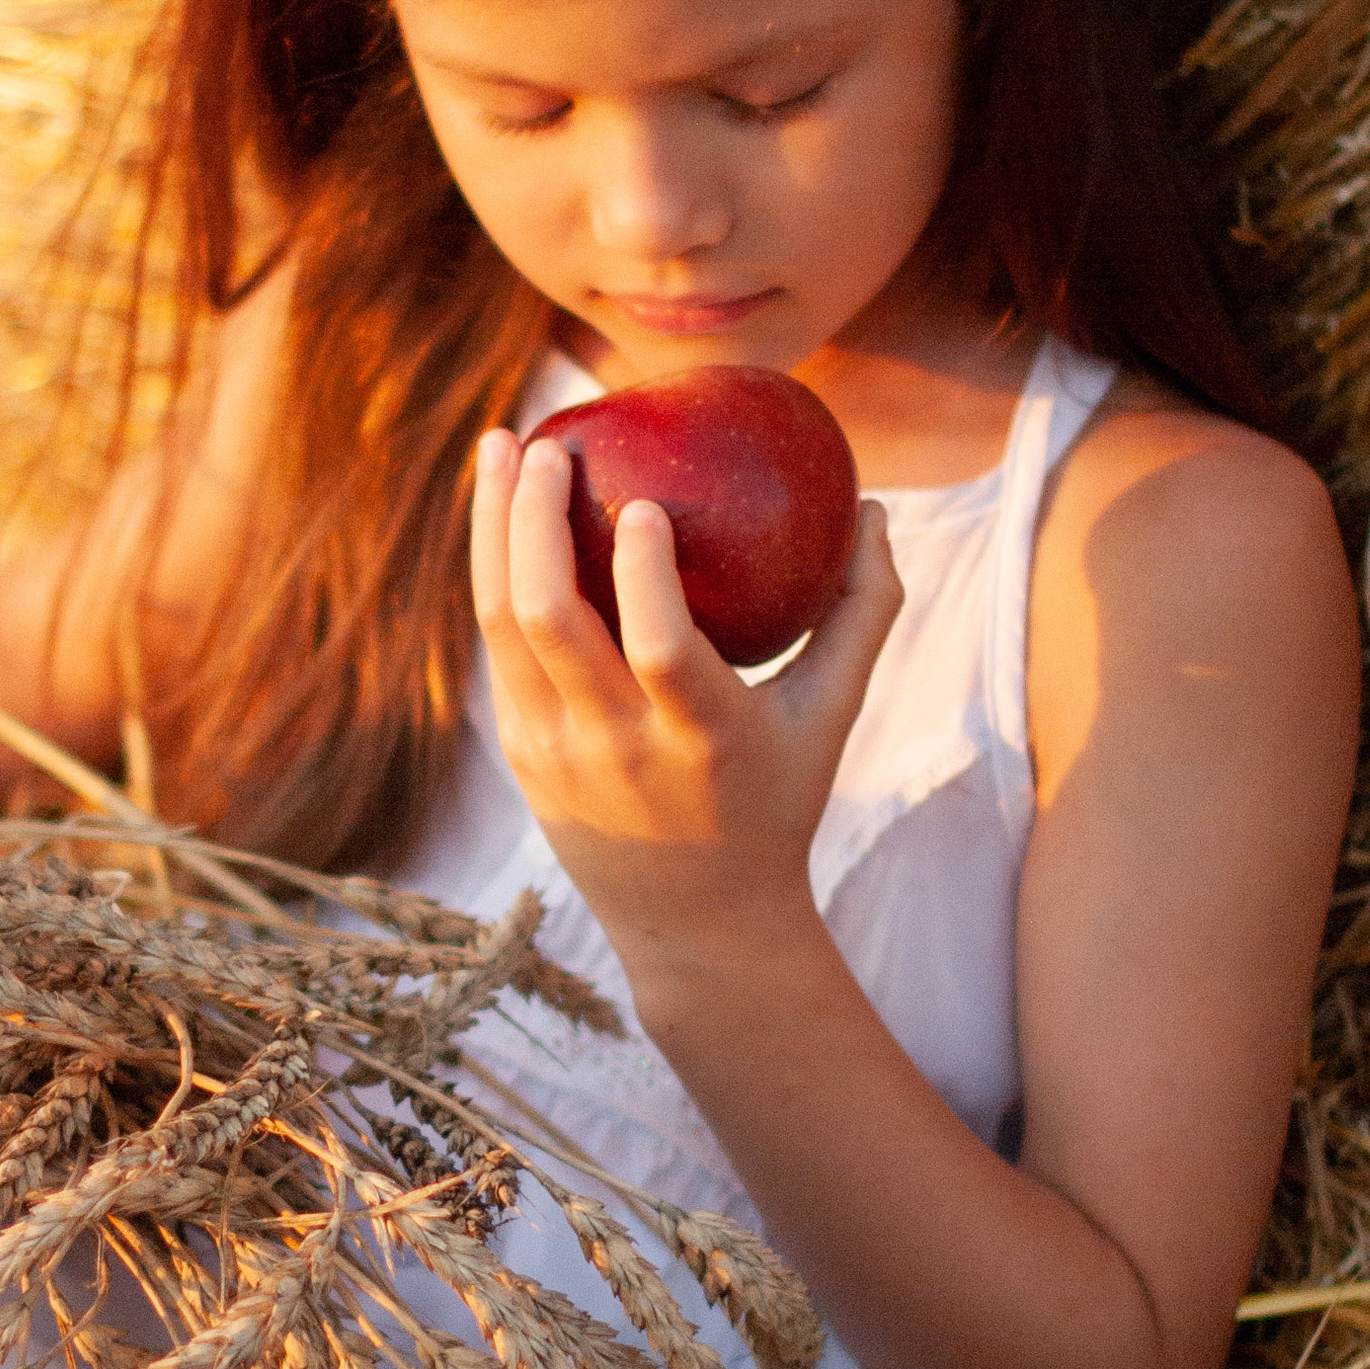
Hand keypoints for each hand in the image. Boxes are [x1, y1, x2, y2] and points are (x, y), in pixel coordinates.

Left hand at [469, 428, 901, 996]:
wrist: (696, 925)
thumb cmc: (775, 803)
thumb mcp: (830, 719)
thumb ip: (863, 614)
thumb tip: (877, 507)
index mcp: (701, 739)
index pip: (659, 649)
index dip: (643, 572)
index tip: (645, 499)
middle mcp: (615, 747)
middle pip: (549, 618)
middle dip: (533, 517)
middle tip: (550, 442)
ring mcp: (555, 753)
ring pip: (500, 624)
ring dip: (492, 528)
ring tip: (501, 448)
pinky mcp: (519, 754)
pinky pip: (497, 646)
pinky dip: (492, 571)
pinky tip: (499, 515)